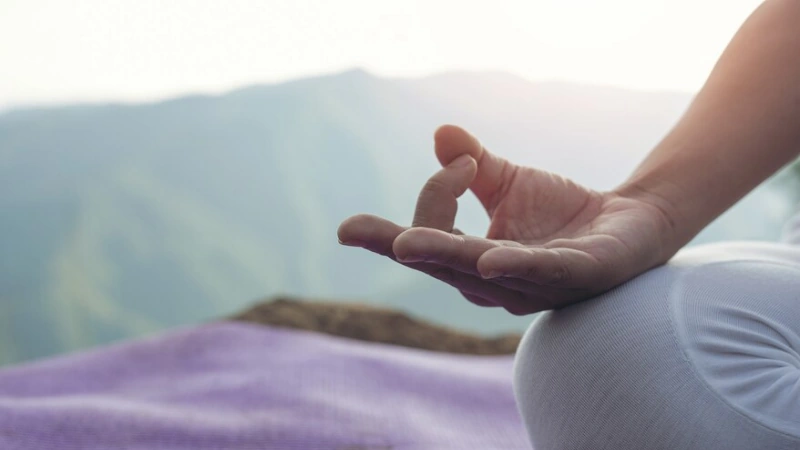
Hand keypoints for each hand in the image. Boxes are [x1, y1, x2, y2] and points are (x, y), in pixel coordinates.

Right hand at [337, 125, 676, 314]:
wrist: (632, 223)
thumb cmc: (560, 211)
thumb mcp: (508, 182)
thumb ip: (472, 163)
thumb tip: (442, 132)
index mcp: (471, 262)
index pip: (431, 233)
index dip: (436, 192)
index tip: (464, 160)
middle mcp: (494, 283)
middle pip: (441, 262)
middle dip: (400, 243)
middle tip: (353, 230)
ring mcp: (535, 286)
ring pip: (482, 272)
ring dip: (444, 256)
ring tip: (407, 244)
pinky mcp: (580, 276)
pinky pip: (545, 272)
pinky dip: (517, 267)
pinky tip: (492, 259)